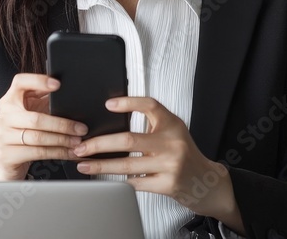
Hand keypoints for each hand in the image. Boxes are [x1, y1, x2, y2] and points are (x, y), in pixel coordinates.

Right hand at [0, 73, 88, 180]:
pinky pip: (37, 153)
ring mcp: (3, 136)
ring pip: (38, 138)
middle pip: (35, 118)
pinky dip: (57, 153)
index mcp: (9, 100)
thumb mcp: (31, 113)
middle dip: (62, 124)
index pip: (20, 83)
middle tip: (81, 128)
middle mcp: (3, 116)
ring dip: (62, 140)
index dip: (38, 81)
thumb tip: (70, 95)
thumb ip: (45, 102)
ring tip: (77, 142)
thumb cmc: (23, 132)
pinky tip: (69, 153)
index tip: (58, 84)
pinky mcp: (7, 155)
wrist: (6, 160)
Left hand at [70, 96, 244, 231]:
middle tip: (81, 146)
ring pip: (127, 165)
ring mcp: (170, 165)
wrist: (205, 181)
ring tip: (83, 164)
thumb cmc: (183, 153)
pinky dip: (118, 181)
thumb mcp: (172, 130)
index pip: (150, 106)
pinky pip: (135, 182)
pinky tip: (104, 179)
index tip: (108, 105)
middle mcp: (172, 142)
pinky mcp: (167, 184)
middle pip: (128, 140)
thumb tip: (111, 119)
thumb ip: (150, 123)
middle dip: (99, 144)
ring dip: (101, 166)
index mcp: (172, 124)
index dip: (129, 103)